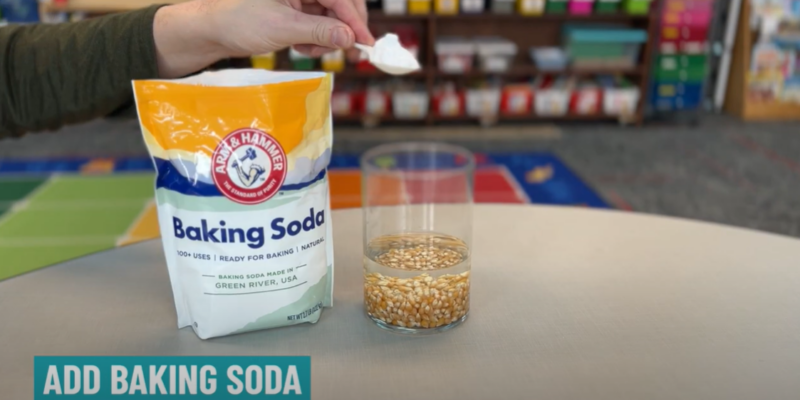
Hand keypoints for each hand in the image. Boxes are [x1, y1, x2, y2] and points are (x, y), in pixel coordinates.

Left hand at [153, 0, 373, 77]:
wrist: (213, 32)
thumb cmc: (239, 22)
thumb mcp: (282, 28)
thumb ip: (318, 31)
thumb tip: (348, 37)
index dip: (354, 19)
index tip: (365, 41)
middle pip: (339, 4)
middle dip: (343, 28)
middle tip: (350, 50)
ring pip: (331, 17)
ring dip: (327, 37)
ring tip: (310, 51)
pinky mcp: (296, 12)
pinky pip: (319, 25)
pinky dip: (316, 40)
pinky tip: (302, 48)